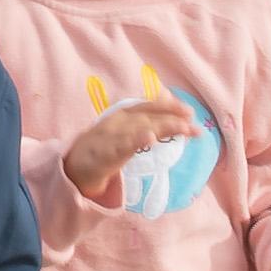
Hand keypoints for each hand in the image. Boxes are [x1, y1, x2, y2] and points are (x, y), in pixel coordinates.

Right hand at [64, 94, 193, 209]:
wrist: (75, 164)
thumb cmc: (103, 146)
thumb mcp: (124, 130)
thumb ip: (145, 121)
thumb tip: (171, 111)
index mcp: (124, 114)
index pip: (149, 106)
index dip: (169, 107)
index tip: (190, 112)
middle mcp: (119, 120)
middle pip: (149, 117)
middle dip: (173, 120)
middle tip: (195, 127)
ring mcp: (112, 135)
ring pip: (140, 128)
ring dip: (162, 127)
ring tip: (182, 128)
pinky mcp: (106, 152)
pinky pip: (122, 146)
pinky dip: (136, 140)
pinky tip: (149, 138)